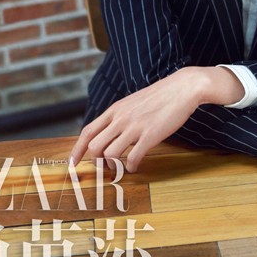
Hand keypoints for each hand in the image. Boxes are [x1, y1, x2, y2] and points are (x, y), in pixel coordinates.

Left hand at [68, 66, 242, 172]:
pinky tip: (135, 167)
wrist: (183, 87)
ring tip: (120, 168)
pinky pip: (133, 158)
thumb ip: (120, 115)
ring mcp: (135, 127)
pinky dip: (131, 167)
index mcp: (115, 110)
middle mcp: (121, 118)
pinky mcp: (150, 135)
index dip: (76, 150)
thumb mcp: (133, 102)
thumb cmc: (160, 95)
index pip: (87, 132)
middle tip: (104, 169)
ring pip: (110, 154)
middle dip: (96, 162)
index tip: (73, 164)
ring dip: (112, 167)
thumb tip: (110, 132)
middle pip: (94, 146)